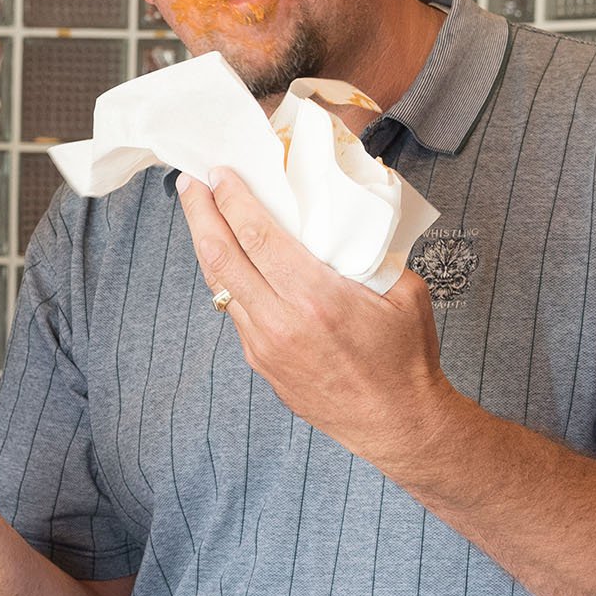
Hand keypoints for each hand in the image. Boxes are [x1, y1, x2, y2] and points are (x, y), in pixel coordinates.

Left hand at [177, 168, 451, 464]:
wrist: (397, 423)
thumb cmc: (406, 357)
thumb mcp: (403, 291)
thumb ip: (370, 253)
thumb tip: (342, 219)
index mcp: (315, 297)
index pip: (257, 235)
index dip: (232, 199)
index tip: (219, 173)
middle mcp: (280, 321)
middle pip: (222, 255)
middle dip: (200, 213)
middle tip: (189, 183)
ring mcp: (263, 345)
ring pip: (220, 284)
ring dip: (207, 245)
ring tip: (201, 214)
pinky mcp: (260, 362)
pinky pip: (234, 310)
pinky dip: (227, 278)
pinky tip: (228, 259)